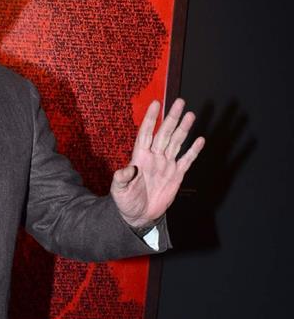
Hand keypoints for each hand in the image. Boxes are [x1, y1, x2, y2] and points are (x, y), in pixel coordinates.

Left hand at [110, 98, 204, 229]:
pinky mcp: (176, 175)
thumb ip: (122, 179)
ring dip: (183, 129)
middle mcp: (154, 157)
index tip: (155, 103)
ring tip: (190, 115)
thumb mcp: (119, 191)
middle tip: (180, 102)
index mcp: (140, 157)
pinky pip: (186, 160)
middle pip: (164, 133)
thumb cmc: (126, 202)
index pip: (145, 133)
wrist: (139, 216)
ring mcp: (166, 164)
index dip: (150, 119)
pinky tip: (200, 140)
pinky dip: (193, 151)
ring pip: (176, 142)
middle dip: (171, 118)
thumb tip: (127, 169)